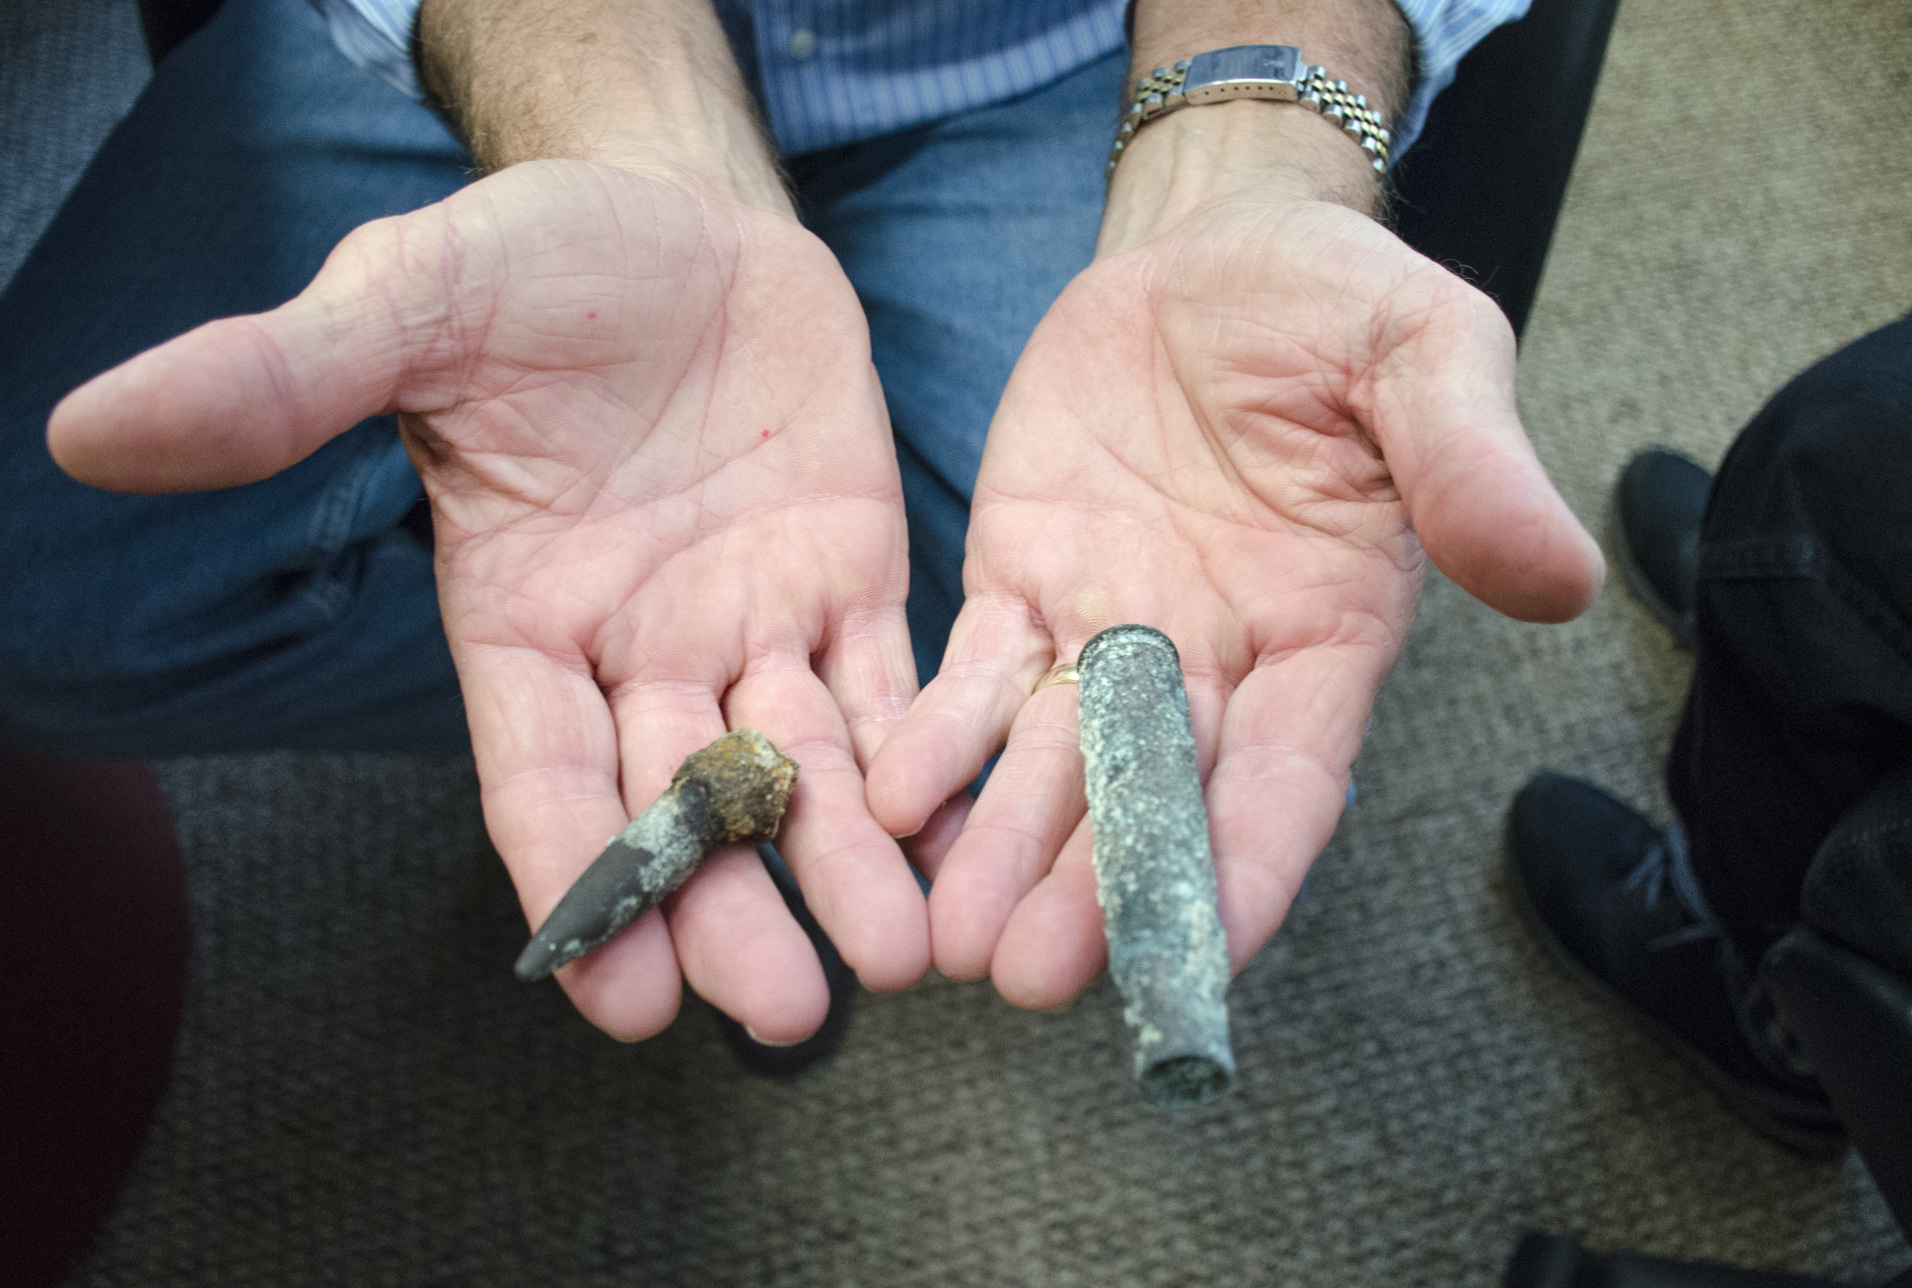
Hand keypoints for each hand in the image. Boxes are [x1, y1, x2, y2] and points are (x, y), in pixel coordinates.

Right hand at [50, 161, 929, 1040]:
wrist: (679, 208)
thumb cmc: (534, 258)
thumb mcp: (412, 300)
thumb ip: (285, 378)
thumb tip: (85, 428)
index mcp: (521, 620)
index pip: (541, 779)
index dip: (576, 883)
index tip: (622, 1002)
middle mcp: (636, 649)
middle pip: (681, 805)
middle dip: (730, 908)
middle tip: (784, 1007)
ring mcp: (750, 621)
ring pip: (799, 767)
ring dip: (845, 862)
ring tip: (903, 955)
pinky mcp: (848, 575)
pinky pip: (892, 679)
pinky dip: (924, 754)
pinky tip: (961, 831)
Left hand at [867, 191, 1601, 1008]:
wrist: (1210, 248)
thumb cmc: (1335, 303)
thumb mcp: (1427, 350)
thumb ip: (1470, 461)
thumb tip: (1562, 577)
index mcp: (1326, 635)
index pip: (1289, 779)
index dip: (1248, 869)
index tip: (1203, 959)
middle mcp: (1213, 662)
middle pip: (1153, 799)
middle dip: (1094, 890)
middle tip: (1032, 976)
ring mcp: (1107, 630)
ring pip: (1050, 764)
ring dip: (1001, 848)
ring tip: (945, 935)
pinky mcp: (1021, 582)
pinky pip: (974, 676)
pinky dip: (936, 739)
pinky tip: (887, 799)